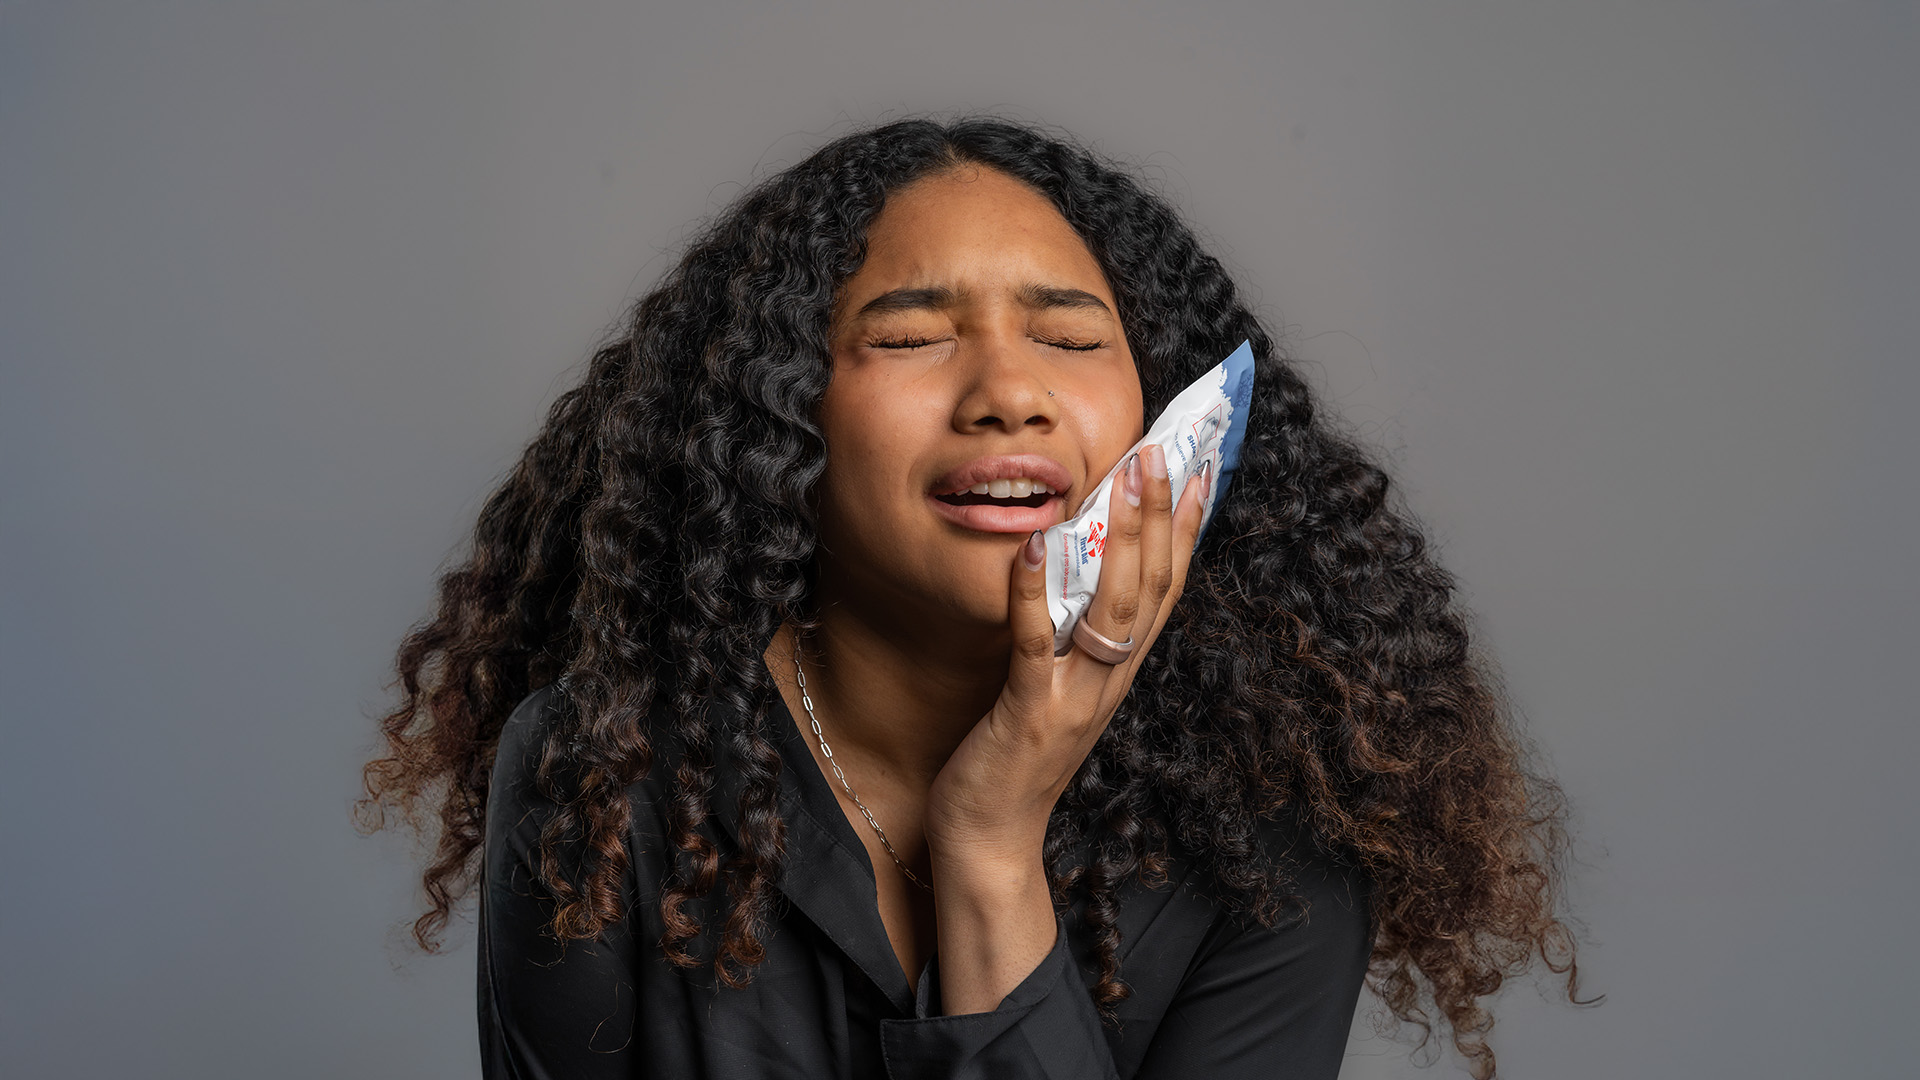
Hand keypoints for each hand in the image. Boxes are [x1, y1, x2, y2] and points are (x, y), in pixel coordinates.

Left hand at [924, 444, 1211, 867]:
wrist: (989, 839)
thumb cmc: (1014, 756)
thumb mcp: (1056, 683)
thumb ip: (1074, 631)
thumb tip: (1075, 561)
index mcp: (1120, 671)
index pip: (1168, 587)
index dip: (1187, 526)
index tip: (1200, 465)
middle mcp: (1110, 681)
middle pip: (1152, 588)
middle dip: (1161, 514)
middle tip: (1164, 447)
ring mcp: (1075, 698)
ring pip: (1113, 610)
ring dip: (1122, 540)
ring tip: (1122, 478)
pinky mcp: (1030, 714)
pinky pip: (1036, 645)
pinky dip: (1036, 594)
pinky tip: (1034, 547)